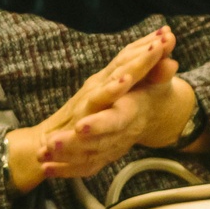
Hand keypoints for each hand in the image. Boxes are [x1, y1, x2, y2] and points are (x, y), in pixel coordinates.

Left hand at [11, 28, 181, 187]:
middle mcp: (118, 132)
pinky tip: (45, 169)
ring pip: (86, 156)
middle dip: (73, 144)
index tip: (80, 127)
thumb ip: (158, 61)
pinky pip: (84, 167)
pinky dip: (65, 170)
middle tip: (50, 143)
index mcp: (129, 112)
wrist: (152, 115)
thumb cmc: (150, 92)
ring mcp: (111, 146)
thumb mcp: (155, 76)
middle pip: (96, 142)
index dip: (100, 124)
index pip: (115, 120)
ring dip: (64, 159)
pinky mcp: (103, 155)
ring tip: (42, 156)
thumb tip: (167, 37)